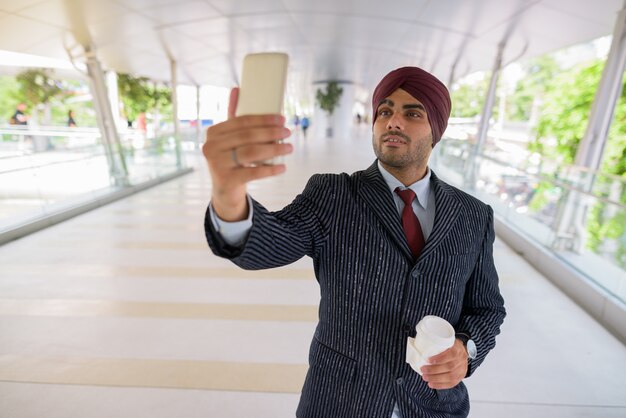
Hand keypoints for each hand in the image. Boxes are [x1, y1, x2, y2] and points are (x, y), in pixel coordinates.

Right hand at [202, 87, 292, 220]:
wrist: (224, 190)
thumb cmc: (230, 159)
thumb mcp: (230, 138)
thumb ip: (233, 116)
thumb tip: (236, 89)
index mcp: (213, 132)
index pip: (241, 121)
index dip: (263, 119)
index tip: (281, 118)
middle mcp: (211, 147)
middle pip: (247, 136)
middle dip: (271, 133)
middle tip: (288, 132)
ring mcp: (217, 164)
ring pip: (251, 153)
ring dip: (274, 150)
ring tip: (289, 148)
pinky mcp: (227, 180)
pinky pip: (253, 172)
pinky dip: (270, 170)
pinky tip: (282, 167)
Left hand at [420, 339, 467, 389]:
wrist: (463, 352)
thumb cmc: (451, 346)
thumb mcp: (446, 341)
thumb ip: (437, 343)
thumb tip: (420, 345)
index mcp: (458, 349)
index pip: (452, 354)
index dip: (440, 358)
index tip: (429, 360)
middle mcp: (461, 360)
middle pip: (450, 367)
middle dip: (434, 370)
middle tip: (423, 370)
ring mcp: (462, 369)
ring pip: (450, 377)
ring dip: (436, 379)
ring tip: (425, 377)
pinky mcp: (460, 377)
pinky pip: (451, 383)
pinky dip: (440, 385)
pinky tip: (431, 384)